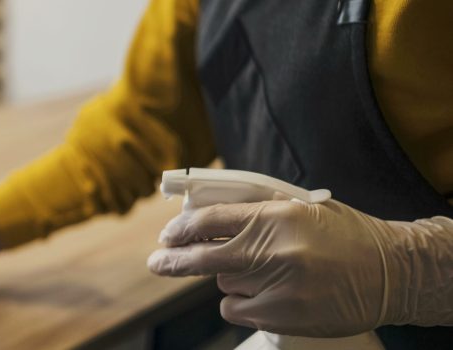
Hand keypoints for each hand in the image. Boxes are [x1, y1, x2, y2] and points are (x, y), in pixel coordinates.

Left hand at [146, 199, 452, 336]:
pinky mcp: (281, 316)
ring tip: (266, 272)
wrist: (390, 273)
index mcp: (277, 216)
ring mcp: (277, 287)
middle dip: (173, 260)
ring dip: (231, 278)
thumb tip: (203, 214)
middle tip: (156, 262)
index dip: (182, 228)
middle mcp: (274, 251)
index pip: (211, 220)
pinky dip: (242, 302)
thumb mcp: (300, 208)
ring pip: (224, 283)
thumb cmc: (344, 235)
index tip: (168, 235)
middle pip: (203, 257)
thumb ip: (254, 210)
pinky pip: (237, 308)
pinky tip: (268, 294)